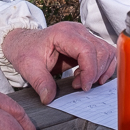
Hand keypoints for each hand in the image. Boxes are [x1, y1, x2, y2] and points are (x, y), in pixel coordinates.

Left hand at [2, 22, 116, 104]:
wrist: (23, 42)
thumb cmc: (26, 50)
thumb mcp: (28, 67)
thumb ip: (40, 82)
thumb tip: (49, 98)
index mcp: (63, 33)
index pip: (87, 49)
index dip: (90, 70)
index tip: (83, 87)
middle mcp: (77, 31)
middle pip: (101, 51)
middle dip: (95, 73)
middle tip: (79, 86)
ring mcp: (84, 35)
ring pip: (106, 51)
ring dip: (100, 70)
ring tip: (83, 81)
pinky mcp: (87, 42)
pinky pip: (105, 53)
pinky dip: (102, 67)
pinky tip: (87, 76)